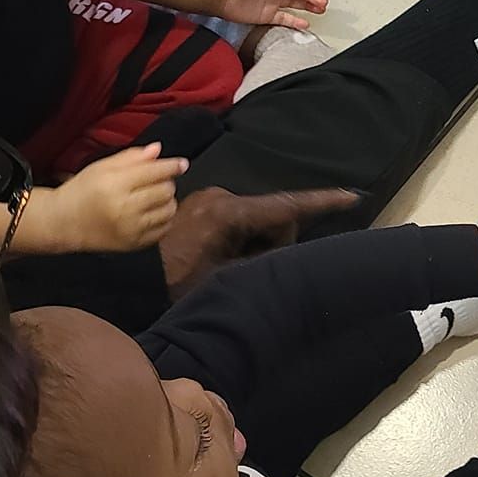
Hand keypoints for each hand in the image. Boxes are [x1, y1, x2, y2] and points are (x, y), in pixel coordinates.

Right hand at [49, 144, 187, 251]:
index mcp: (115, 184)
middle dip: (166, 182)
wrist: (65, 223)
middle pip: (165, 190)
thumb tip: (158, 150)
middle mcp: (125, 208)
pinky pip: (164, 229)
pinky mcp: (135, 244)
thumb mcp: (102, 167)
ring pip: (169, 210)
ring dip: (167, 200)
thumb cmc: (83, 191)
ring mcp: (132, 229)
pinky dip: (164, 218)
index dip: (172, 166)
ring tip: (154, 196)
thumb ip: (132, 157)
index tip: (182, 164)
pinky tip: (152, 212)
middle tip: (157, 180)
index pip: (154, 172)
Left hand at [159, 185, 360, 296]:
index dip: (323, 202)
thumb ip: (264, 260)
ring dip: (252, 243)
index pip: (287, 206)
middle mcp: (221, 196)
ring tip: (222, 266)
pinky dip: (238, 238)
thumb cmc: (173, 281)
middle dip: (273, 241)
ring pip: (254, 221)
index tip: (352, 195)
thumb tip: (286, 247)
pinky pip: (235, 220)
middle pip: (272, 217)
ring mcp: (208, 198)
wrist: (125, 274)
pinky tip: (216, 258)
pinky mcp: (200, 204)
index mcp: (229, 212)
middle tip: (245, 270)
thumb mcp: (226, 278)